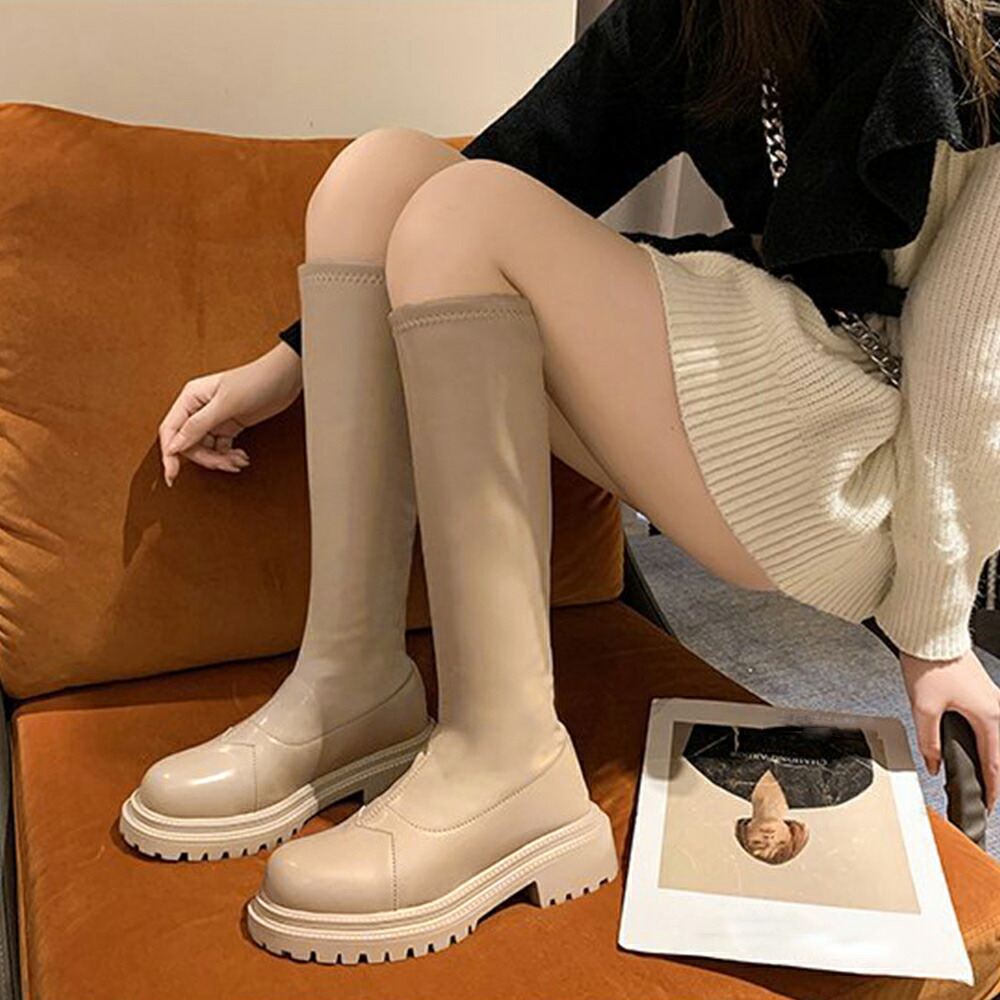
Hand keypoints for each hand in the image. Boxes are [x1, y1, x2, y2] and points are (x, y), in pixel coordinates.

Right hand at [159, 341, 302, 486]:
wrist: (285, 377)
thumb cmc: (256, 381)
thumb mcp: (225, 404)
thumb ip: (198, 425)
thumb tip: (175, 445)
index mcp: (191, 398)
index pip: (171, 430)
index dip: (170, 454)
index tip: (172, 475)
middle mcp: (199, 408)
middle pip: (189, 443)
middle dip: (206, 458)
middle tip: (224, 464)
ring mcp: (215, 417)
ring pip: (206, 448)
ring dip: (220, 459)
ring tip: (238, 461)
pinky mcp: (230, 424)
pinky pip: (221, 447)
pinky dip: (229, 455)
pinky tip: (241, 457)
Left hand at [899, 646, 999, 811]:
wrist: (931, 635)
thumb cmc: (930, 664)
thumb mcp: (923, 708)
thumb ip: (929, 742)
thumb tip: (934, 764)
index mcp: (988, 716)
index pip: (994, 763)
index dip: (990, 788)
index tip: (987, 805)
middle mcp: (996, 708)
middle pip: (998, 753)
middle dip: (991, 776)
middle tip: (983, 795)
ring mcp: (992, 698)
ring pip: (995, 738)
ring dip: (988, 757)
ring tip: (978, 776)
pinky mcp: (983, 691)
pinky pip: (989, 723)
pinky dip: (984, 740)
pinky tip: (973, 746)